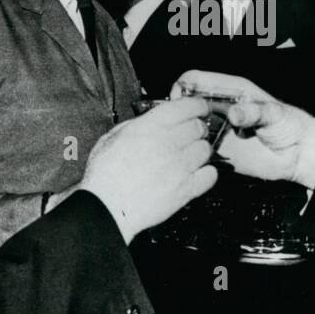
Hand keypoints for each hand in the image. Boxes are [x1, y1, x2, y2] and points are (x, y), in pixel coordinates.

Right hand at [78, 97, 217, 242]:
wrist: (106, 208)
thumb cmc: (104, 175)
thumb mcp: (112, 137)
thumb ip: (136, 125)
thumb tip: (151, 120)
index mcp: (151, 126)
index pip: (188, 106)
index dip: (198, 106)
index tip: (200, 108)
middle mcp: (168, 143)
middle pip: (199, 128)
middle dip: (197, 128)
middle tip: (191, 134)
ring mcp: (179, 166)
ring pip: (206, 150)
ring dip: (200, 150)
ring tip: (190, 156)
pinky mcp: (185, 189)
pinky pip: (210, 176)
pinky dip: (207, 173)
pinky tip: (197, 174)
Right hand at [170, 70, 314, 189]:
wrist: (298, 154)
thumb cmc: (290, 124)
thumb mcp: (275, 114)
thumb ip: (255, 112)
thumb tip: (235, 114)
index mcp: (229, 91)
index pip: (195, 80)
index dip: (183, 86)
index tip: (180, 101)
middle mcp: (219, 109)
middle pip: (186, 104)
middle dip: (179, 114)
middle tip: (184, 127)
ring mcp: (217, 129)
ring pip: (188, 128)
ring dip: (184, 135)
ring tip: (189, 144)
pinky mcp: (219, 150)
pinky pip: (198, 150)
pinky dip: (194, 153)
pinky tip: (197, 157)